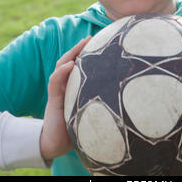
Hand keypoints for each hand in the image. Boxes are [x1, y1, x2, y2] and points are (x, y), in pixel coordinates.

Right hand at [40, 36, 91, 161]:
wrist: (56, 144)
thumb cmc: (76, 128)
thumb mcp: (91, 111)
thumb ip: (102, 101)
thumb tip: (127, 97)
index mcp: (73, 86)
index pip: (77, 64)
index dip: (85, 53)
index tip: (99, 42)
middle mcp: (65, 85)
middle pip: (69, 60)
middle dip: (78, 48)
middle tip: (90, 37)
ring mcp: (58, 91)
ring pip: (61, 66)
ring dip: (70, 53)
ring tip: (81, 44)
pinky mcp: (53, 99)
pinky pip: (55, 81)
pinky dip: (61, 71)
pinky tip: (70, 65)